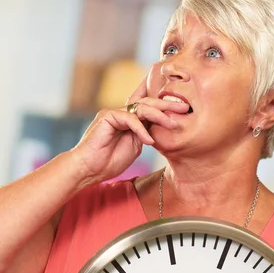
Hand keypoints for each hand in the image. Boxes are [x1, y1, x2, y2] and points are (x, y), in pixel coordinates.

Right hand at [72, 78, 188, 185]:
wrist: (89, 169)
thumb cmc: (109, 162)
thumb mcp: (136, 147)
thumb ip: (146, 135)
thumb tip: (160, 128)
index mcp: (130, 120)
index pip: (149, 107)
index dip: (164, 105)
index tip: (183, 107)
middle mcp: (123, 113)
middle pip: (148, 103)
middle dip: (167, 105)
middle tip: (184, 108)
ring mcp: (115, 113)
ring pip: (141, 108)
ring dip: (159, 115)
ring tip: (172, 123)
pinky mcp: (107, 116)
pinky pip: (129, 118)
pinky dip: (141, 129)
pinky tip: (149, 140)